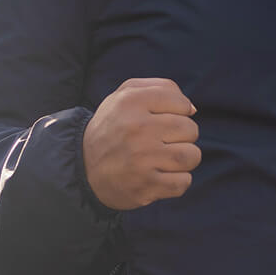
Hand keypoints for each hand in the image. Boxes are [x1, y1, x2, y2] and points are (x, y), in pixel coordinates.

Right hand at [83, 78, 200, 209]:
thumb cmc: (114, 128)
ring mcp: (141, 159)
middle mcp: (136, 128)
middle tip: (164, 141)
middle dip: (183, 136)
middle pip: (190, 130)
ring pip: (192, 156)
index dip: (180, 112)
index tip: (164, 120)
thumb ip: (162, 88)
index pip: (182, 104)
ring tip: (167, 158)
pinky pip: (183, 182)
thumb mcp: (126, 95)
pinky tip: (162, 176)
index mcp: (131, 101)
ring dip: (185, 159)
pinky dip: (178, 181)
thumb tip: (192, 109)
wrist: (83, 168)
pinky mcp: (145, 185)